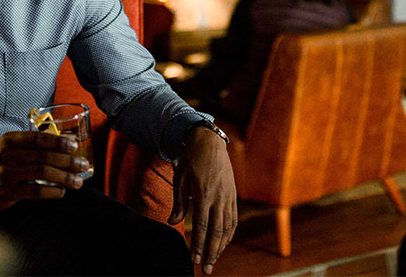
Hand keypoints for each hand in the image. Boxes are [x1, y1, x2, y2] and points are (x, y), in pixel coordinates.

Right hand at [0, 131, 89, 212]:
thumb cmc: (0, 164)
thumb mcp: (10, 148)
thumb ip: (33, 145)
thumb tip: (68, 143)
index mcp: (10, 140)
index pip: (38, 138)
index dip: (58, 142)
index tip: (74, 146)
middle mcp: (7, 155)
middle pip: (43, 156)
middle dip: (67, 161)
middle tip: (82, 165)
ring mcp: (5, 174)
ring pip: (41, 172)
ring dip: (63, 177)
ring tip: (77, 181)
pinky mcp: (6, 192)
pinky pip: (34, 191)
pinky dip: (51, 192)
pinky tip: (61, 192)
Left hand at [169, 127, 236, 273]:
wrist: (210, 141)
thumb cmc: (191, 159)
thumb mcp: (180, 178)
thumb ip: (178, 202)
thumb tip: (172, 222)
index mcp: (204, 193)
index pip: (201, 226)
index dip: (198, 244)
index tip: (194, 259)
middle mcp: (219, 197)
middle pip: (216, 231)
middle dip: (211, 252)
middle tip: (205, 269)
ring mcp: (228, 196)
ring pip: (227, 227)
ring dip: (221, 246)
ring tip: (214, 260)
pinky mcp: (233, 195)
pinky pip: (233, 218)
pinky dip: (229, 233)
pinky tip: (224, 243)